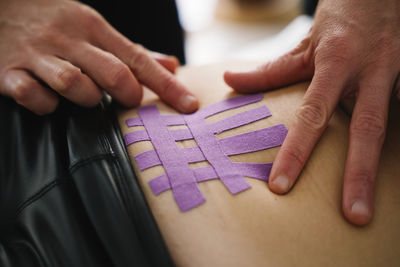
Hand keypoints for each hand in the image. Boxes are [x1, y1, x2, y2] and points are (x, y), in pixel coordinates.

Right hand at [0, 0, 197, 114]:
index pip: (139, 60)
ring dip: (87, 97)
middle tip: (129, 99)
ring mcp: (38, 55)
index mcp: (93, 27)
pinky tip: (48, 99)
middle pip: (112, 72)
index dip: (167, 85)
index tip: (190, 105)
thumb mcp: (95, 29)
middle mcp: (68, 39)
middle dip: (128, 93)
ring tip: (84, 95)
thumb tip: (171, 65)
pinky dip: (44, 104)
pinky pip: (32, 96)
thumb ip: (132, 52)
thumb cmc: (56, 23)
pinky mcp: (9, 72)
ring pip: (73, 83)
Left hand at [224, 0, 399, 225]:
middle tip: (355, 216)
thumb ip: (272, 70)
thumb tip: (230, 81)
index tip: (282, 186)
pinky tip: (394, 167)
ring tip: (378, 203)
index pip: (311, 114)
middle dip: (360, 175)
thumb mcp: (305, 43)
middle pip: (366, 128)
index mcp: (335, 63)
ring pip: (397, 120)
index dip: (297, 151)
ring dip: (390, 163)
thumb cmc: (341, 18)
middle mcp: (370, 70)